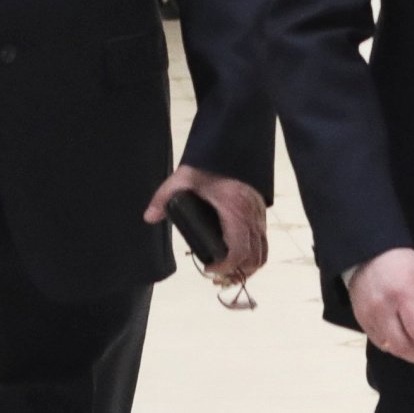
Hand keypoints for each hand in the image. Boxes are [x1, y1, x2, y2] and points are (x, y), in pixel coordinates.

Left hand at [144, 164, 268, 282]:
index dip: (225, 267)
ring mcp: (260, 215)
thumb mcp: (184, 177)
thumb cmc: (210, 162)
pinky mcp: (262, 211)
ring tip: (228, 269)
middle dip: (238, 272)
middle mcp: (252, 217)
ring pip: (263, 252)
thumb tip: (149, 217)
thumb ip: (165, 197)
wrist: (234, 140)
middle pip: (255, 258)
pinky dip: (254, 253)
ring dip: (248, 266)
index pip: (238, 252)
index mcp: (235, 212)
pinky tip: (237, 252)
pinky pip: (264, 240)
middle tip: (217, 274)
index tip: (208, 269)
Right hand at [348, 248, 413, 364]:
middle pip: (403, 347)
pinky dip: (395, 346)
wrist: (368, 254)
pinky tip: (403, 336)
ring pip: (391, 348)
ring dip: (409, 352)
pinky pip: (380, 343)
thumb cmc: (403, 263)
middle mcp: (382, 308)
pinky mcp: (360, 320)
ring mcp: (368, 316)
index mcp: (402, 294)